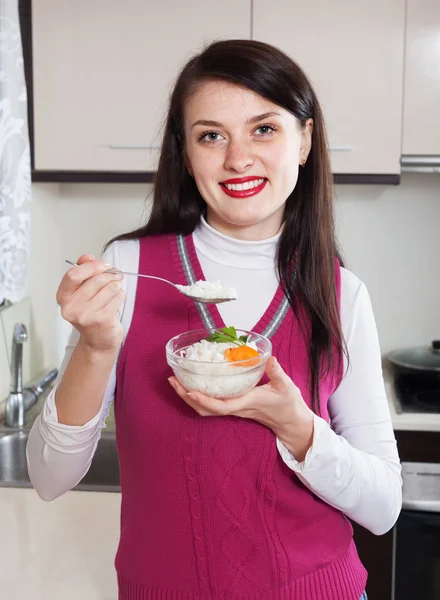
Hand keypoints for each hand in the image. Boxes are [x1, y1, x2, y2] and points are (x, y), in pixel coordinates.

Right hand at [56, 254, 124, 352]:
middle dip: (110, 275)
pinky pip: (117, 297)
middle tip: (116, 276)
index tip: (104, 265)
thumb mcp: (84, 291)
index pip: (73, 275)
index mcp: (63, 296)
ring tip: (114, 291)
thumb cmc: (92, 313)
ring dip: (116, 286)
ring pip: (109, 288)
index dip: (91, 266)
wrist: (98, 340)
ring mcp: (85, 315)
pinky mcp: (100, 321)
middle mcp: (70, 307)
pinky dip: (120, 295)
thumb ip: (84, 271)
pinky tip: (116, 301)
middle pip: (95, 280)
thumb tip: (86, 257)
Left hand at [169, 356, 314, 461]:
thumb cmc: (288, 405)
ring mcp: (234, 409)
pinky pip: (211, 406)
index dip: (204, 400)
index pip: (221, 406)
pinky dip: (198, 397)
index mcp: (247, 402)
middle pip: (205, 409)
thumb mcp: (286, 386)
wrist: (291, 422)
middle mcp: (236, 408)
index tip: (189, 390)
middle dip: (187, 397)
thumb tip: (270, 358)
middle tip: (173, 380)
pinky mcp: (234, 407)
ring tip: (176, 382)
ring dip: (188, 397)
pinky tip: (192, 385)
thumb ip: (277, 372)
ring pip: (206, 409)